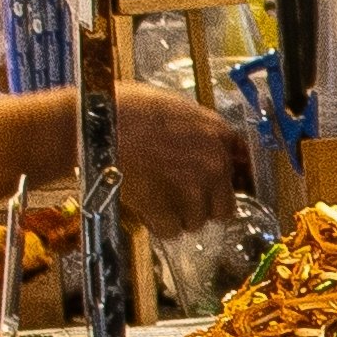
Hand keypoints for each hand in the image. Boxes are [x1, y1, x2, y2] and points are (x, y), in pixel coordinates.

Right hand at [109, 85, 251, 235]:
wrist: (95, 123)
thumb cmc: (127, 108)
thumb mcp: (175, 106)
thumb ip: (198, 129)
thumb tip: (203, 144)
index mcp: (218, 133)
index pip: (241, 169)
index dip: (222, 181)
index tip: (214, 187)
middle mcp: (214, 163)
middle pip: (223, 206)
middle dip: (203, 205)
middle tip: (181, 198)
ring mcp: (192, 188)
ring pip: (197, 221)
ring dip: (179, 216)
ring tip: (157, 198)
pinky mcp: (167, 208)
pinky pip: (171, 231)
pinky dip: (158, 225)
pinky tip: (147, 209)